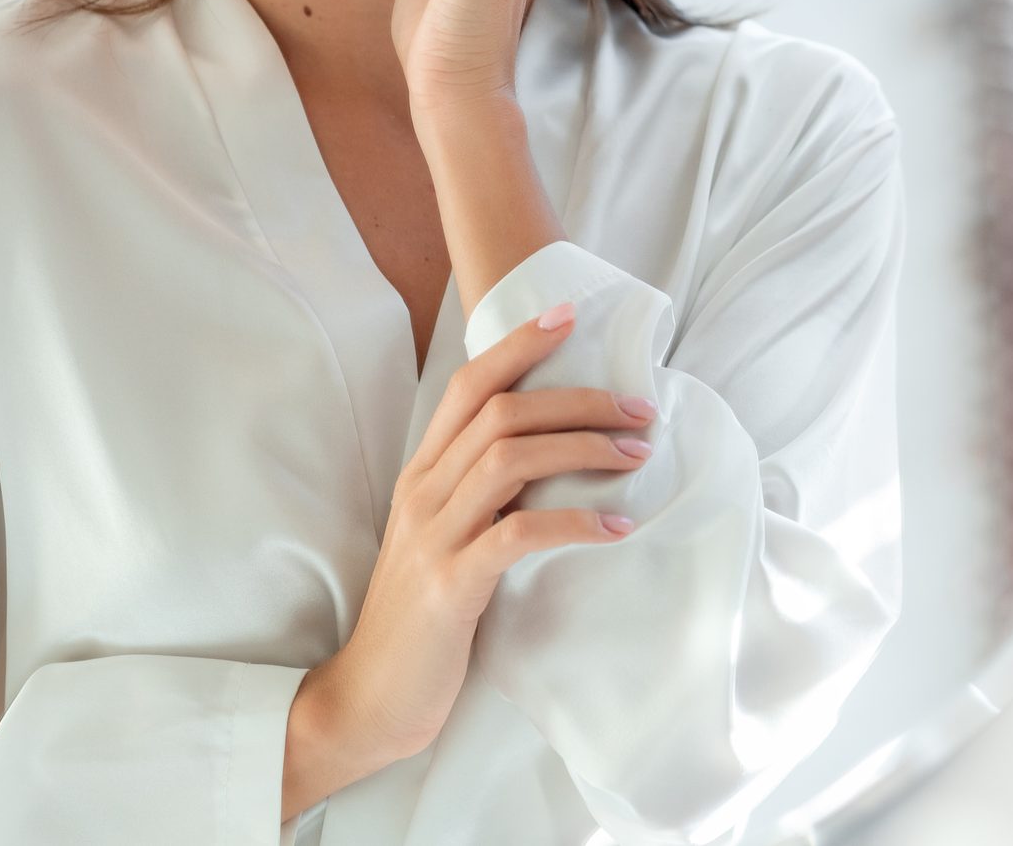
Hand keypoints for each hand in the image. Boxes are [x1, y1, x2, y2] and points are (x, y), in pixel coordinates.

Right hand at [283, 302, 652, 810]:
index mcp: (421, 475)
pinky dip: (575, 520)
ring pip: (511, 459)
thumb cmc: (423, 618)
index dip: (518, 345)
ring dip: (584, 447)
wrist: (372, 697)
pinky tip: (617, 524)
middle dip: (577, 398)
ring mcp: (434, 537)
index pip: (467, 385)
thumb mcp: (446, 538)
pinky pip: (519, 533)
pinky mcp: (452, 586)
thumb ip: (481, 494)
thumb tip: (551, 453)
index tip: (569, 316)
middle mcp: (423, 493)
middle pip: (501, 412)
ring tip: (637, 455)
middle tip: (640, 408)